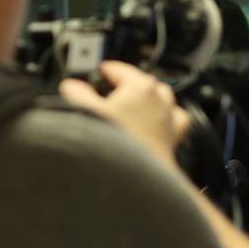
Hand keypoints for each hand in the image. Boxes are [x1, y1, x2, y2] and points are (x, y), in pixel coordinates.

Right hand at [59, 61, 189, 165]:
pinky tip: (160, 123)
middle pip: (144, 82)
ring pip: (164, 98)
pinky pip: (177, 120)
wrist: (135, 178)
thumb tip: (71, 86)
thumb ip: (77, 94)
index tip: (101, 70)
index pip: (121, 69)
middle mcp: (160, 100)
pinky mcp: (174, 138)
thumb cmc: (116, 145)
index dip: (107, 69)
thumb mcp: (87, 113)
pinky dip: (169, 118)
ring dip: (150, 98)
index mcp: (140, 87)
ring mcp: (169, 119)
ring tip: (135, 104)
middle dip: (129, 84)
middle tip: (112, 90)